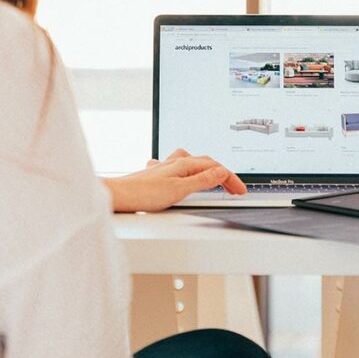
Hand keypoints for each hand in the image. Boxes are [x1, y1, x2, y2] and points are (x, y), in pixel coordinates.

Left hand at [103, 149, 246, 212]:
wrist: (117, 196)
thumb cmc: (143, 193)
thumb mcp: (179, 190)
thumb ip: (202, 180)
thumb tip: (221, 172)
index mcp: (183, 164)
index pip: (215, 168)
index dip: (231, 179)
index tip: (241, 190)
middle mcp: (174, 162)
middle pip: (206, 163)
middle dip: (222, 174)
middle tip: (234, 189)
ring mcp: (165, 168)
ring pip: (192, 163)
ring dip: (206, 169)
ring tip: (214, 178)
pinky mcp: (156, 176)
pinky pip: (177, 168)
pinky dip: (188, 172)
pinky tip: (183, 177)